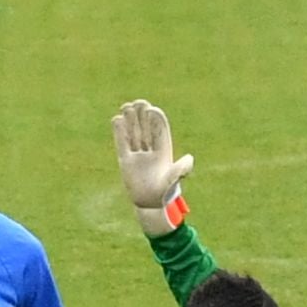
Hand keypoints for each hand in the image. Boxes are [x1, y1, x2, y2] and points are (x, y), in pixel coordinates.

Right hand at [111, 98, 191, 224]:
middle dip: (143, 115)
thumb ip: (181, 169)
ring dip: (131, 120)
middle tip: (139, 102)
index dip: (156, 120)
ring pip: (134, 133)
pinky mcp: (125, 160)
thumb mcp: (174, 179)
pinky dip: (119, 132)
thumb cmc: (165, 192)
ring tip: (127, 106)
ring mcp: (138, 154)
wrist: (150, 204)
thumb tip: (190, 159)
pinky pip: (121, 143)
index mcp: (164, 150)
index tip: (151, 109)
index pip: (159, 130)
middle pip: (146, 128)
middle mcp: (150, 150)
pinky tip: (117, 119)